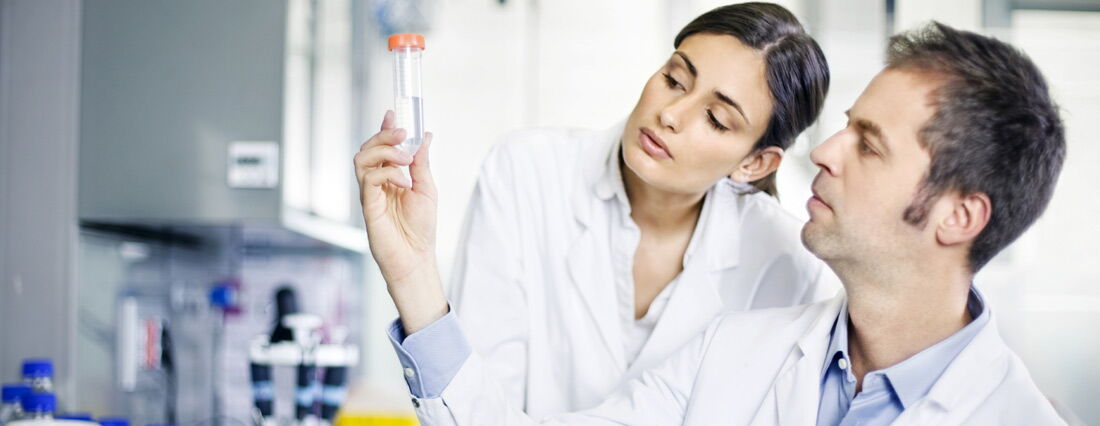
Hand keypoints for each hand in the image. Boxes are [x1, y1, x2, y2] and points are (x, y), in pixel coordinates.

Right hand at [354, 110, 447, 332]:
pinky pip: (368, 179)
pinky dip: (387, 173)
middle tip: (402, 132)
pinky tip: (403, 180)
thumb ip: (422, 163)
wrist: (416, 258)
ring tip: (406, 158)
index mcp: (390, 177)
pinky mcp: (367, 206)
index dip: (385, 129)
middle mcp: (376, 183)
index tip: (393, 113)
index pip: (382, 147)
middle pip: (367, 148)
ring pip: (362, 159)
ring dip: (384, 151)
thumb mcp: (427, 189)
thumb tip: (424, 136)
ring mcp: (370, 194)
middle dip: (383, 135)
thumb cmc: (420, 229)